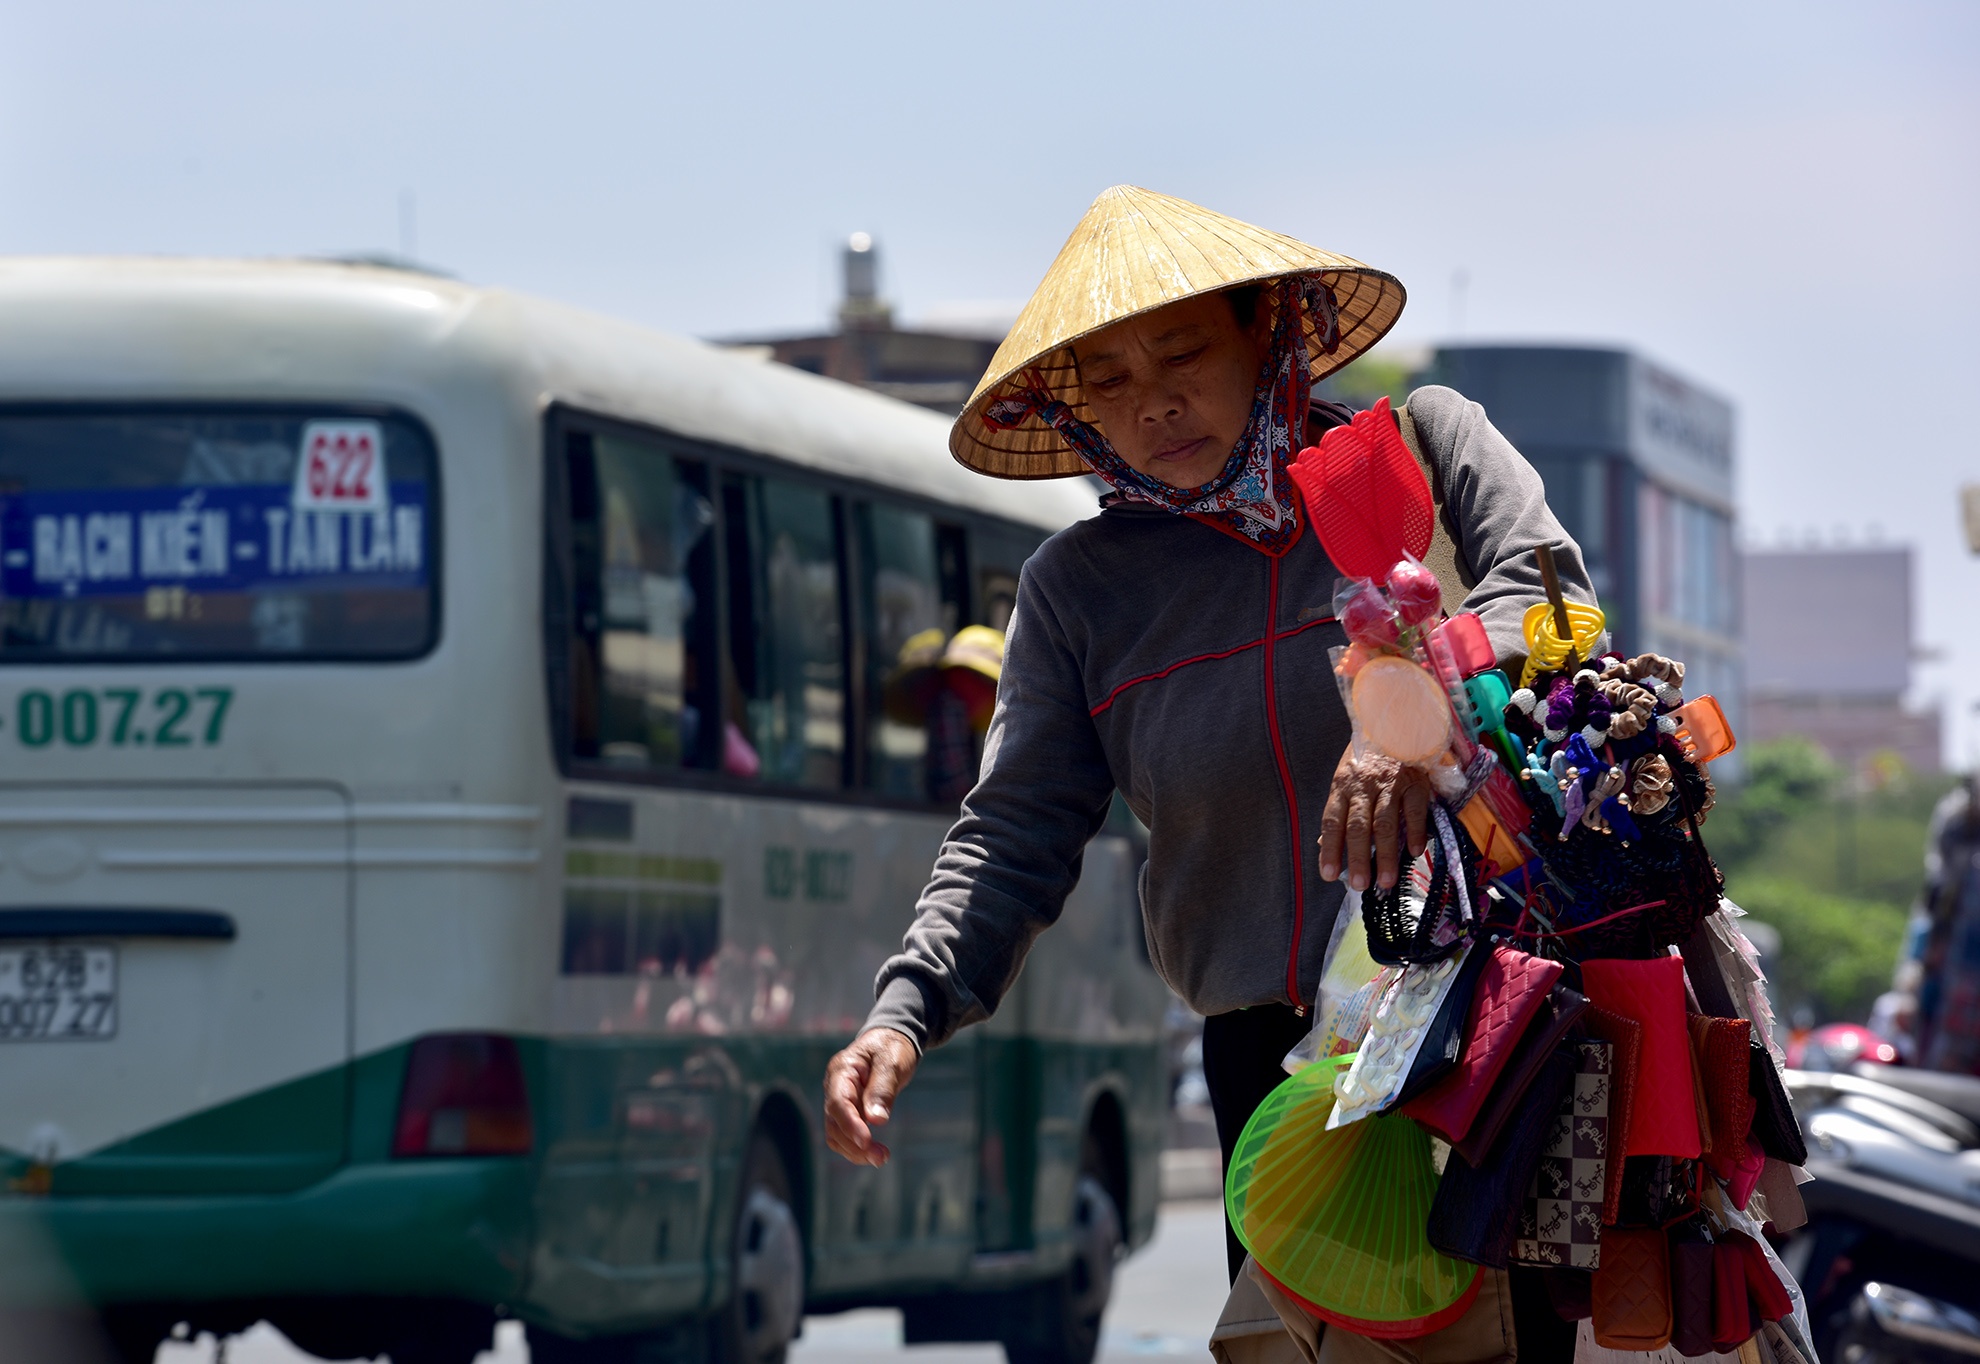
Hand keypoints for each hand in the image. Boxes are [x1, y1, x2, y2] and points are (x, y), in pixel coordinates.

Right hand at [823, 1028, 919, 1166]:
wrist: (892, 1040)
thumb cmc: (892, 1047)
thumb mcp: (892, 1062)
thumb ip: (883, 1088)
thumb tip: (876, 1120)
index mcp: (842, 1070)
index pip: (838, 1103)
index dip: (850, 1125)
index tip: (867, 1141)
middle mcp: (835, 1087)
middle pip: (835, 1123)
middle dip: (855, 1144)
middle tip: (882, 1157)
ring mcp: (839, 1100)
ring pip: (837, 1134)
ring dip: (855, 1150)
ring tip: (881, 1158)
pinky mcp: (848, 1111)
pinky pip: (845, 1135)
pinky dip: (857, 1147)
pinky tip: (874, 1152)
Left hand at [1318, 751, 1430, 891]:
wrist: (1395, 723)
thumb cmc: (1367, 757)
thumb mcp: (1346, 778)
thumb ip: (1340, 811)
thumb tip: (1326, 846)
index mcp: (1343, 786)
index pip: (1332, 821)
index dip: (1330, 849)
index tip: (1328, 875)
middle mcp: (1364, 786)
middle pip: (1358, 825)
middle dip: (1358, 857)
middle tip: (1360, 884)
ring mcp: (1391, 784)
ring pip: (1386, 822)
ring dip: (1387, 854)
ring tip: (1386, 880)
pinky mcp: (1415, 782)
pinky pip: (1415, 811)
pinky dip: (1416, 832)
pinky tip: (1415, 852)